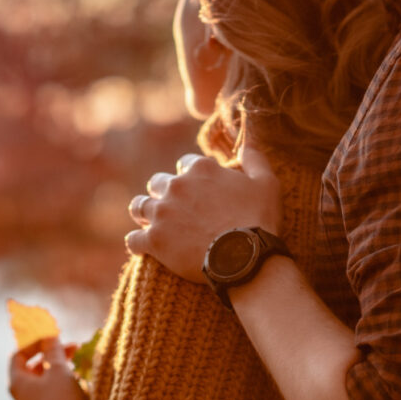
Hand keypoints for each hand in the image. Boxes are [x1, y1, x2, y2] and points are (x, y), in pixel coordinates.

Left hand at [8, 339, 88, 399]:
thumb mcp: (59, 369)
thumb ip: (52, 349)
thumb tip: (49, 336)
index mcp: (17, 384)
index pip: (18, 356)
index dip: (35, 343)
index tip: (53, 338)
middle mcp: (19, 397)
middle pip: (31, 368)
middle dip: (51, 355)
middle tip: (72, 348)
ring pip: (41, 381)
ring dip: (57, 368)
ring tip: (76, 363)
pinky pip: (47, 393)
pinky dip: (58, 382)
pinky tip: (75, 380)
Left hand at [125, 144, 281, 282]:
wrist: (244, 258)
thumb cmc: (258, 220)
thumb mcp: (266, 183)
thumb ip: (254, 159)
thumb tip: (247, 142)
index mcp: (201, 169)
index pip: (185, 164)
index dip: (190, 175)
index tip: (196, 188)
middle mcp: (176, 187)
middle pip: (158, 183)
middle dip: (163, 192)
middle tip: (173, 207)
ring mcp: (162, 213)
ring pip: (139, 206)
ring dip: (144, 213)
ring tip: (149, 222)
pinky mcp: (154, 240)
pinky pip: (134, 239)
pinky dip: (138, 243)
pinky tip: (142, 247)